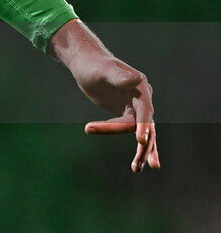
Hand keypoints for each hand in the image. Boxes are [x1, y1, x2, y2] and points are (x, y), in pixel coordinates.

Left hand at [48, 19, 159, 172]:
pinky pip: (132, 130)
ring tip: (136, 169)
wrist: (86, 63)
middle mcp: (142, 97)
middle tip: (138, 164)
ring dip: (142, 151)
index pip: (145, 110)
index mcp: (140, 86)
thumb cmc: (93, 64)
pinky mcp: (127, 112)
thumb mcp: (103, 70)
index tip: (139, 141)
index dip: (143, 125)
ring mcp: (135, 106)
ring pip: (142, 131)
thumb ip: (118, 76)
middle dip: (143, 144)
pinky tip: (137, 162)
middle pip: (146, 124)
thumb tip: (135, 80)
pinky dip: (135, 145)